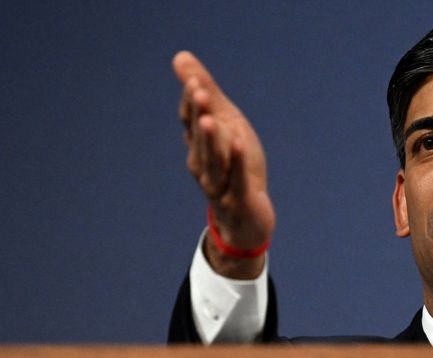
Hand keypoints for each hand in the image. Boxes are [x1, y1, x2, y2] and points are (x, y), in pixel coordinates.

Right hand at [174, 51, 274, 278]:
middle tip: (198, 90)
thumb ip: (207, 95)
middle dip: (198, 114)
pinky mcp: (238, 199)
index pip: (191, 121)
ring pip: (213, 160)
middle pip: (199, 137)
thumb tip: (180, 56)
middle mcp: (203, 165)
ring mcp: (219, 184)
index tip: (193, 79)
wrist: (246, 222)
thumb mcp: (225, 126)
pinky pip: (236, 179)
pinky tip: (238, 143)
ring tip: (209, 118)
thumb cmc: (235, 169)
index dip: (192, 102)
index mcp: (199, 147)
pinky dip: (236, 161)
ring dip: (210, 139)